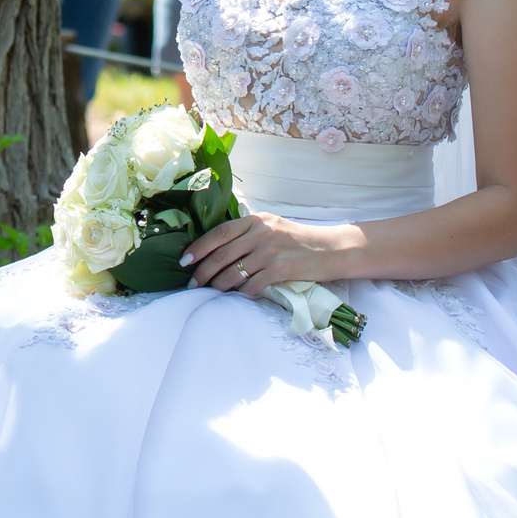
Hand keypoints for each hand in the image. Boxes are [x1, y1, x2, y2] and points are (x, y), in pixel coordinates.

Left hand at [180, 210, 349, 298]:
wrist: (331, 249)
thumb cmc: (298, 240)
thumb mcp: (271, 227)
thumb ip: (248, 232)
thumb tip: (218, 247)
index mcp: (255, 220)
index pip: (219, 233)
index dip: (199, 248)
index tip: (185, 260)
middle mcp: (261, 233)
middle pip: (221, 255)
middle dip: (203, 271)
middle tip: (192, 283)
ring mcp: (270, 251)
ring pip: (233, 272)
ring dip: (218, 285)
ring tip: (210, 292)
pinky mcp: (280, 269)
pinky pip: (252, 285)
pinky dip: (241, 293)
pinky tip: (237, 297)